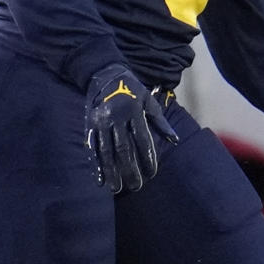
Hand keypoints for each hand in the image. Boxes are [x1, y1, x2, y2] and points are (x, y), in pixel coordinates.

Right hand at [85, 64, 177, 193]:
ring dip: (111, 172)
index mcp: (134, 110)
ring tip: (117, 189)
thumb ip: (161, 121)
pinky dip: (96, 165)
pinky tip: (100, 180)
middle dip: (130, 169)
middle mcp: (116, 117)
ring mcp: (100, 122)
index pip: (142, 138)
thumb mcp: (148, 100)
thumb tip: (175, 140)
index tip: (152, 173)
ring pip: (106, 151)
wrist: (104, 75)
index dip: (148, 157)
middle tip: (137, 186)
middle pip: (123, 148)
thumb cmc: (132, 89)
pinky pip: (92, 148)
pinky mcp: (89, 125)